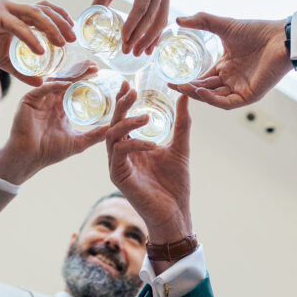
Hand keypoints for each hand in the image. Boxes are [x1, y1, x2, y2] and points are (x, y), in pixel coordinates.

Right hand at [0, 0, 75, 86]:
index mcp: (19, 14)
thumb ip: (22, 69)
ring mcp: (5, 9)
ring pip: (34, 14)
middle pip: (45, 10)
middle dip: (61, 23)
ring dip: (50, 28)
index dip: (62, 17)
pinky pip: (17, 25)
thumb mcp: (5, 59)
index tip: (73, 32)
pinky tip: (39, 49)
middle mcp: (14, 8)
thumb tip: (40, 83)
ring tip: (61, 43)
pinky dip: (30, 37)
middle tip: (73, 39)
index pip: (46, 9)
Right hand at [0, 64, 108, 183]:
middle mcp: (50, 100)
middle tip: (94, 65)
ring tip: (84, 69)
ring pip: (56, 81)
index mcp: (60, 107)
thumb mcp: (79, 142)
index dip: (85, 78)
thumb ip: (96, 134)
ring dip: (70, 74)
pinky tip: (67, 85)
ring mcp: (39, 99)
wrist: (29, 158)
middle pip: (66, 80)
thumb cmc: (50, 151)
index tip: (98, 71)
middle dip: (80, 72)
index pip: (74, 88)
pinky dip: (54, 86)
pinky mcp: (28, 100)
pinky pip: (42, 89)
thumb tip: (115, 130)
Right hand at [94, 0, 171, 55]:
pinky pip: (142, 8)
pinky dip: (133, 23)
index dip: (152, 36)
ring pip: (151, 17)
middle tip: (133, 55)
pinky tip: (124, 35)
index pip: (160, 18)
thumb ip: (105, 5)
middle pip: (159, 21)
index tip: (143, 52)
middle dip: (146, 41)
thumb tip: (89, 20)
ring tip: (126, 48)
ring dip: (138, 36)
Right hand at [105, 85, 191, 245]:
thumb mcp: (180, 147)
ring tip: (146, 117)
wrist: (175, 212)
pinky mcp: (118, 177)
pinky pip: (119, 154)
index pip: (122, 119)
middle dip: (120, 106)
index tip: (127, 84)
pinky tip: (152, 144)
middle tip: (131, 91)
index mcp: (132, 147)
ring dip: (127, 123)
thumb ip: (181, 123)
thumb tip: (184, 97)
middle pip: (113, 123)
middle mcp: (121, 154)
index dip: (122, 101)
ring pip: (112, 136)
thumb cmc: (175, 184)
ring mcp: (117, 165)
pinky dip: (135, 144)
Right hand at [169, 14, 292, 108]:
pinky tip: (201, 91)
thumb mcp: (223, 25)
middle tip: (173, 86)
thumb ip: (201, 21)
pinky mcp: (250, 96)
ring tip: (183, 88)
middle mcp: (232, 79)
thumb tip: (179, 19)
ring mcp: (240, 89)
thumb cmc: (255, 31)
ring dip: (198, 94)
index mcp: (226, 67)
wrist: (278, 37)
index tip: (171, 81)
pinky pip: (227, 102)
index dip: (187, 82)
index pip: (203, 79)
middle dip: (189, 89)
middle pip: (205, 90)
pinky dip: (213, 99)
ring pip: (214, 98)